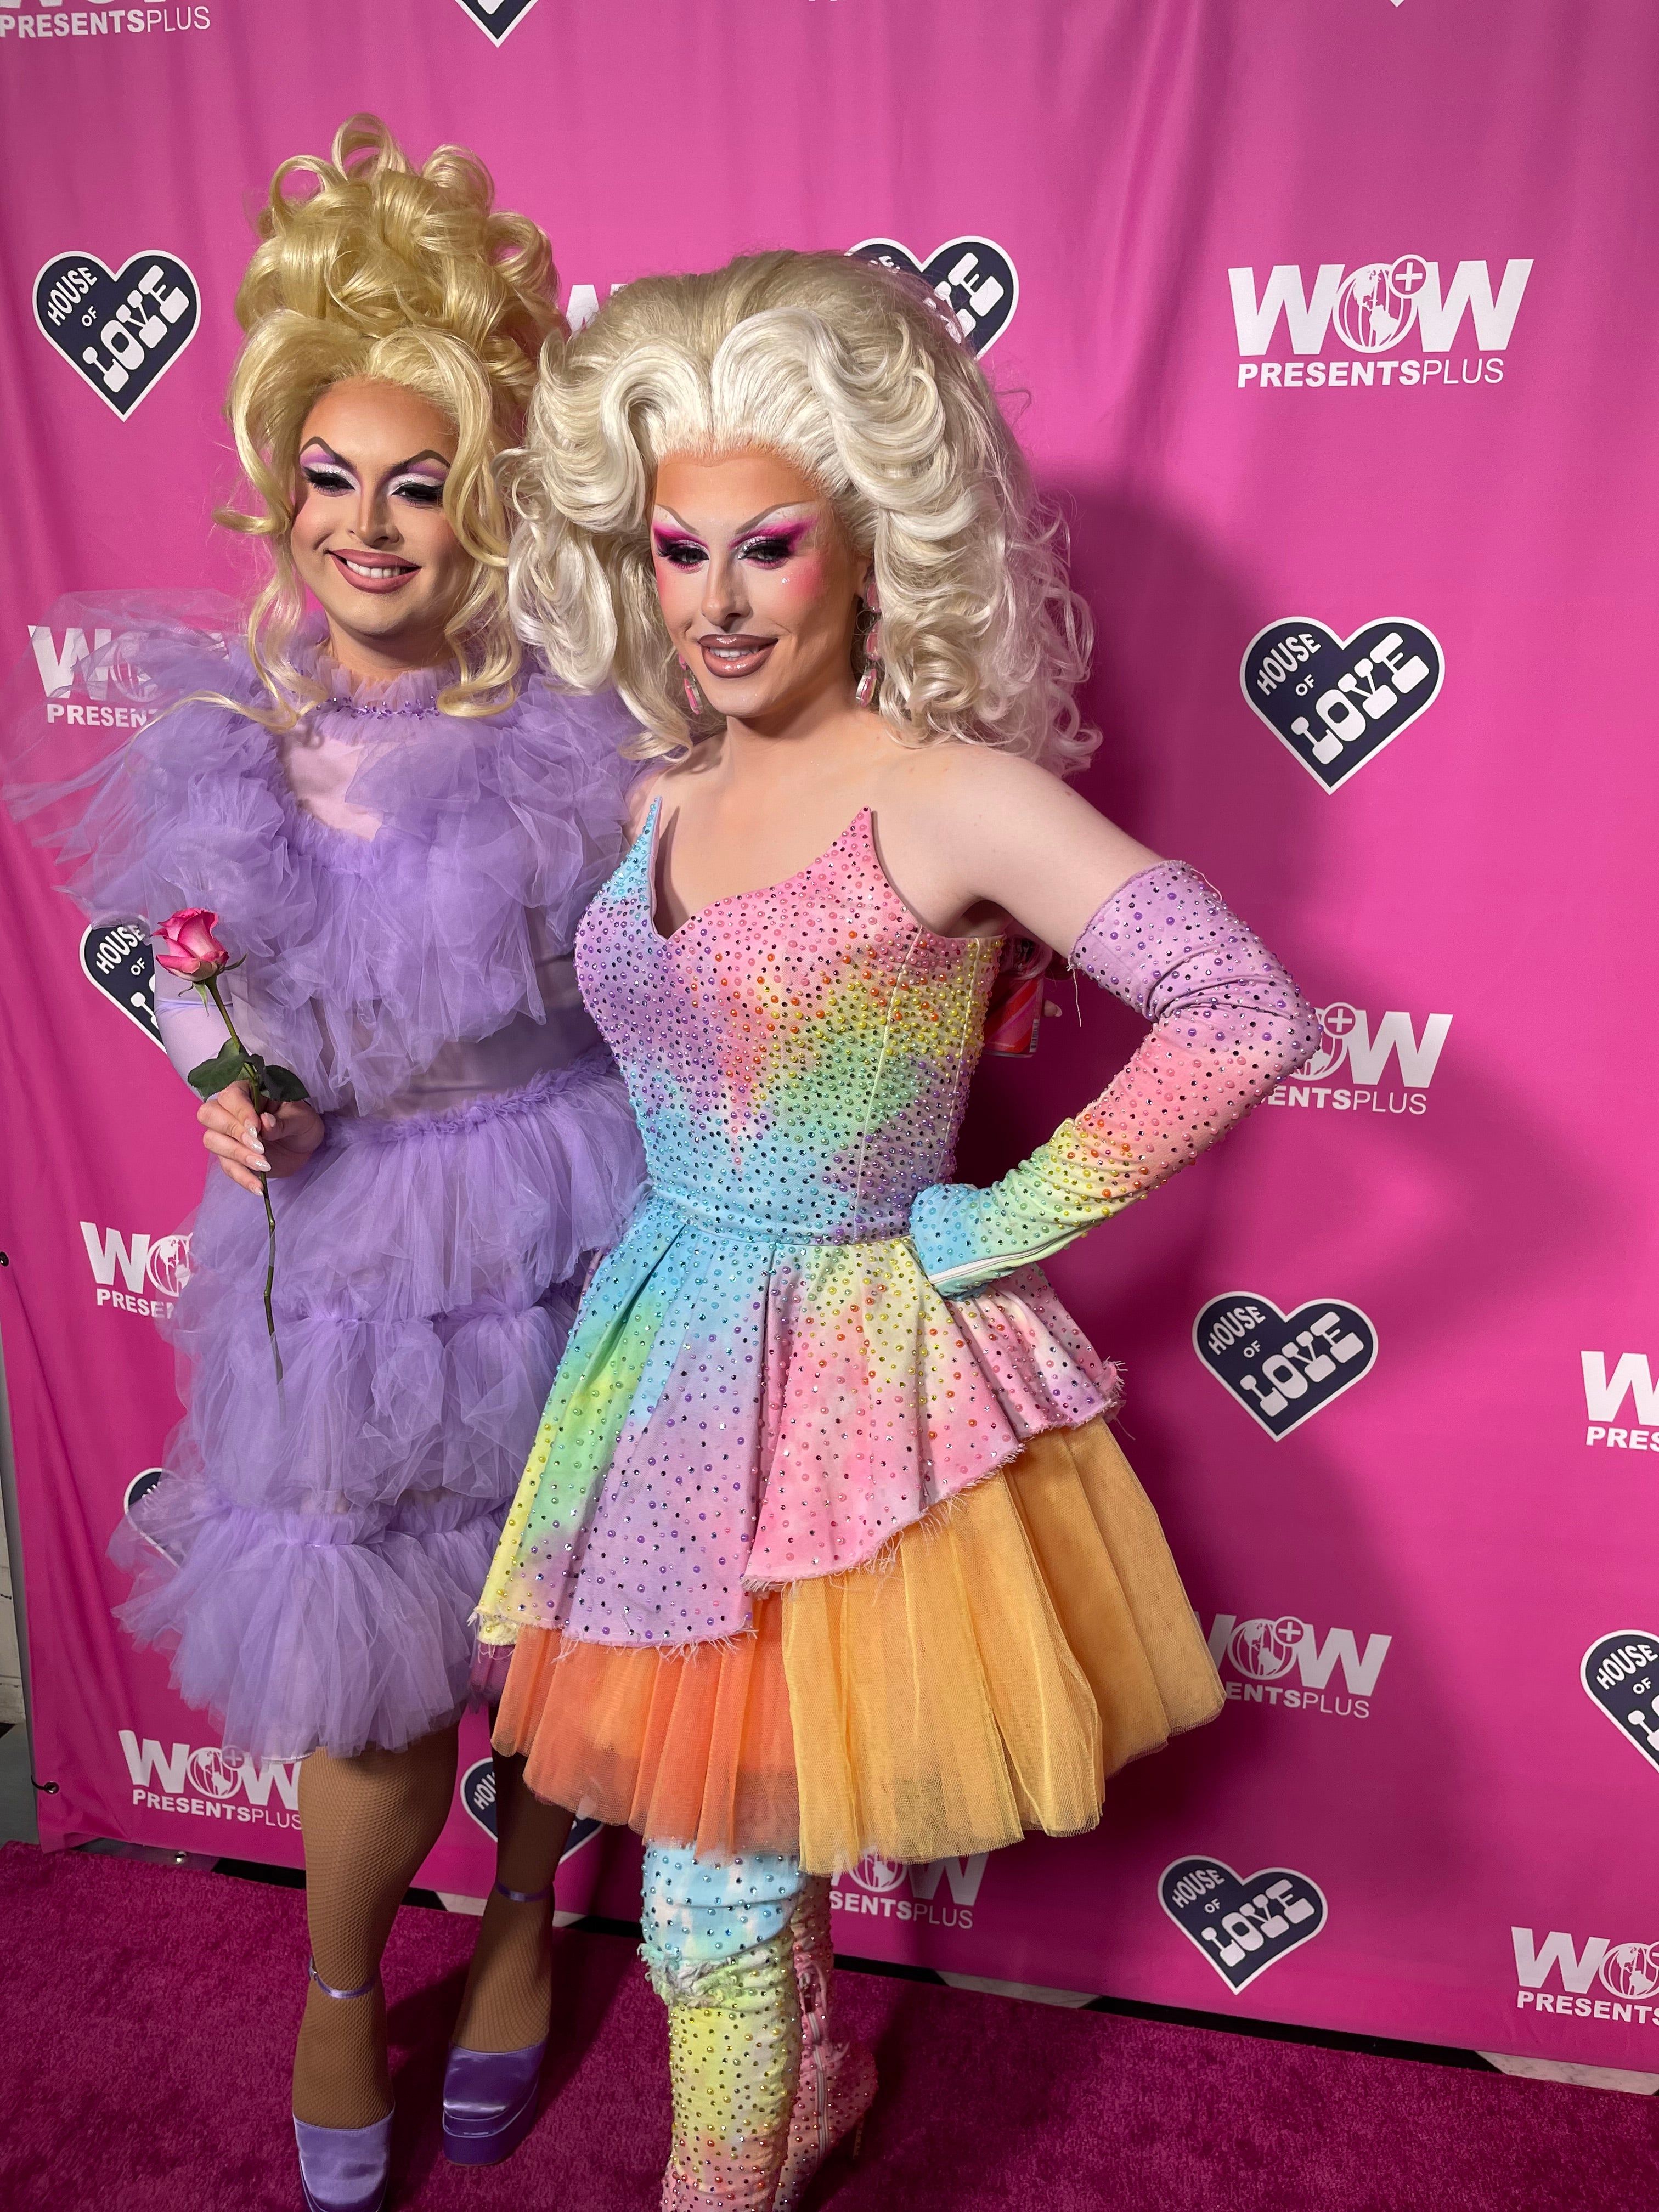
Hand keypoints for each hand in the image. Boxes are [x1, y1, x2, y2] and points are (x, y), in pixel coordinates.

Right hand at [198, 1081, 324, 1194]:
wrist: (304, 1144)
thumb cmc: (301, 1122)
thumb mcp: (301, 1118)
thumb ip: (283, 1121)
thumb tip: (265, 1122)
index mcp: (247, 1091)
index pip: (230, 1096)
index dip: (240, 1112)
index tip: (258, 1129)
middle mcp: (230, 1110)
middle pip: (210, 1115)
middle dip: (233, 1132)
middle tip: (260, 1146)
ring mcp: (227, 1134)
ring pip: (212, 1140)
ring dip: (237, 1155)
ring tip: (265, 1165)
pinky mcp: (231, 1156)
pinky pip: (227, 1167)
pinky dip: (241, 1177)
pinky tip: (258, 1187)